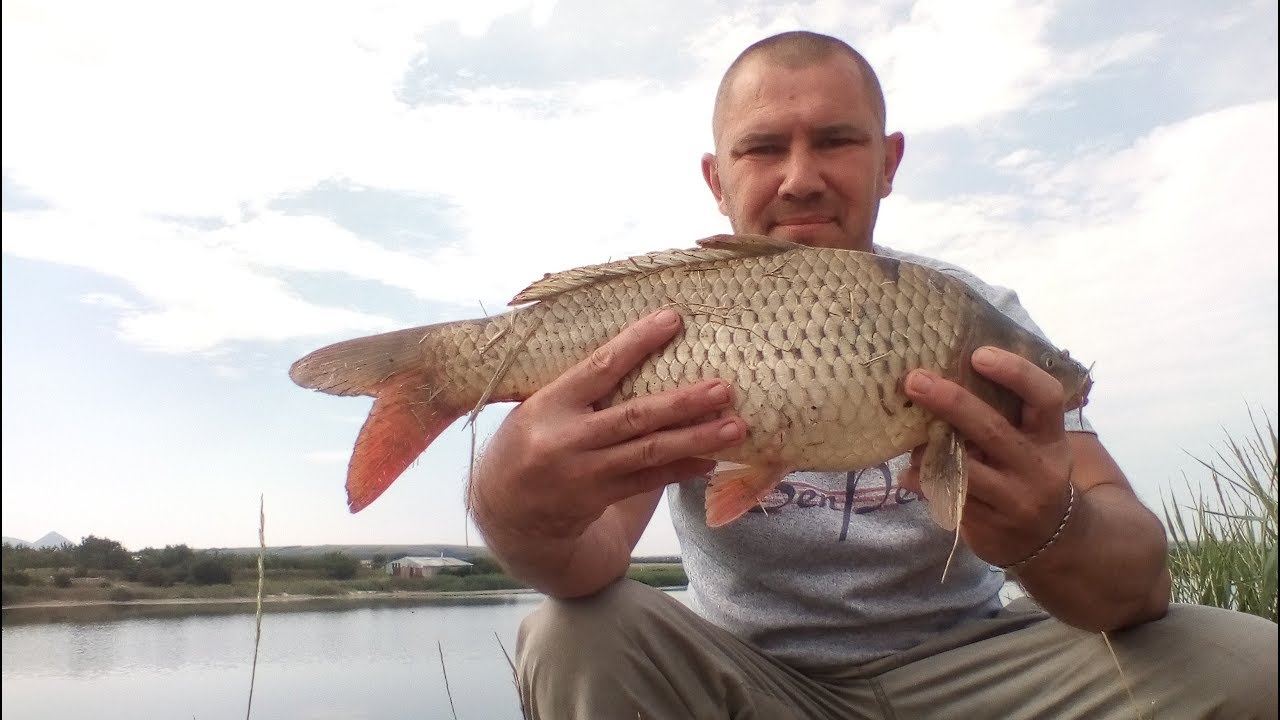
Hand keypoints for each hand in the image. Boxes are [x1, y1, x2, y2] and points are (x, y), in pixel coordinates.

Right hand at [470, 307, 746, 542]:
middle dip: (684, 402)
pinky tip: (713, 458)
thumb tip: (639, 351)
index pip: (599, 367)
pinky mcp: (601, 498)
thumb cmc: (528, 442)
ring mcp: (586, 473)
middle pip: (635, 416)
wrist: (506, 511)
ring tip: (735, 426)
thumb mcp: (539, 407)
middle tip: (724, 387)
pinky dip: (683, 468)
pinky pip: (650, 481)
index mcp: (550, 405)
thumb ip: (581, 388)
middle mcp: (568, 439)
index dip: (637, 342)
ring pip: (650, 452)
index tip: (673, 319)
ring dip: (697, 438)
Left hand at [899, 346, 1074, 568]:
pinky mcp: (990, 526)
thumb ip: (1007, 414)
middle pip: (993, 430)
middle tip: (915, 380)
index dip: (1016, 372)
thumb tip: (946, 371)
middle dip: (952, 403)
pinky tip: (908, 474)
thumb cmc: (1032, 471)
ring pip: (966, 470)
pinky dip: (925, 482)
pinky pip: (950, 498)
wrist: (1054, 540)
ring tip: (905, 433)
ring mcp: (1014, 500)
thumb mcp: (1036, 442)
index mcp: (1051, 437)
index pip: (1045, 397)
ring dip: (930, 449)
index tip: (978, 355)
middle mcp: (1037, 468)